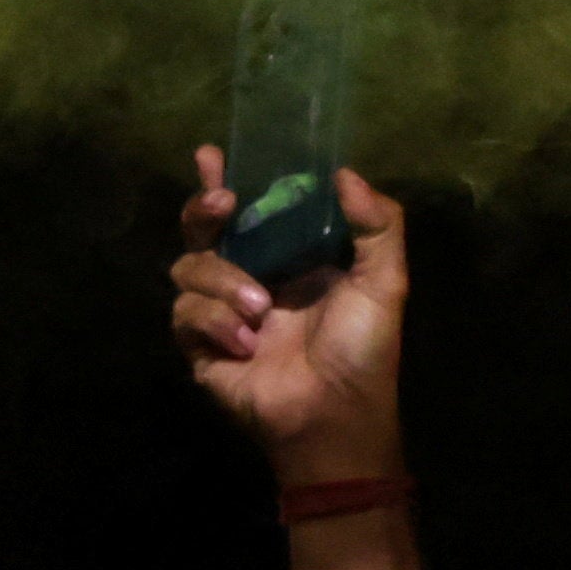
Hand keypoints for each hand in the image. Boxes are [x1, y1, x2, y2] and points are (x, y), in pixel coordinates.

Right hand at [165, 150, 408, 475]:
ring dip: (223, 281)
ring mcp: (220, 312)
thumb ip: (376, 224)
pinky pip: (185, 314)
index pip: (250, 208)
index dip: (225, 179)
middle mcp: (249, 277)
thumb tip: (344, 173)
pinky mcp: (199, 346)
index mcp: (288, 258)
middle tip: (224, 202)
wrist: (333, 415)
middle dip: (204, 210)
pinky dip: (216, 324)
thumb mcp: (384, 281)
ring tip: (261, 311)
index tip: (211, 154)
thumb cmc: (362, 350)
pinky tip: (247, 344)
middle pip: (203, 229)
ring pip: (189, 267)